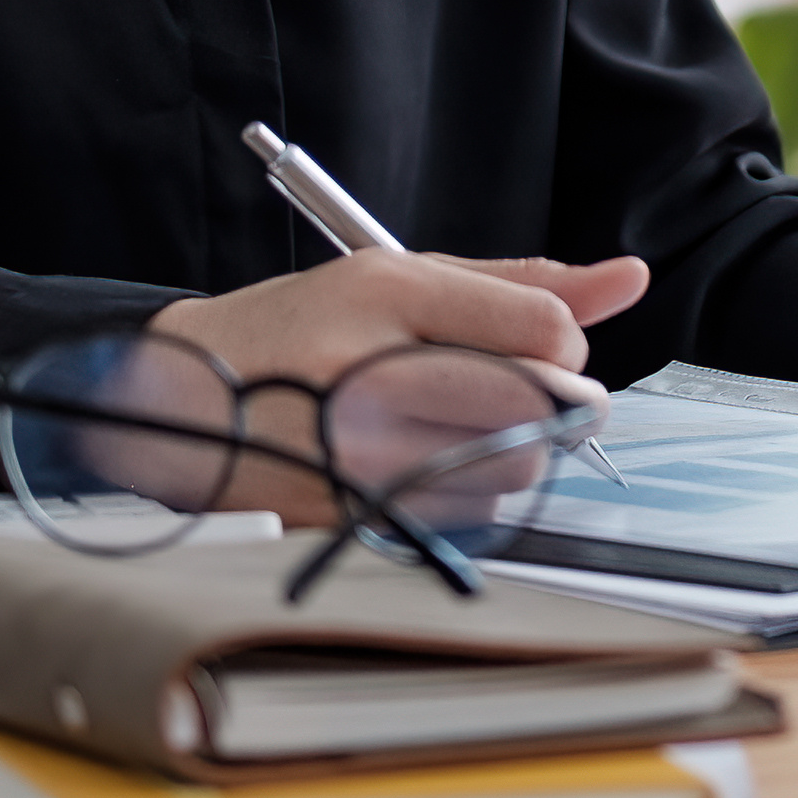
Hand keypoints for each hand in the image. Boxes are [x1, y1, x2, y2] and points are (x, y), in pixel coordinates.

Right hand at [118, 252, 649, 528]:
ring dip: (506, 457)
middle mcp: (367, 371)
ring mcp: (352, 453)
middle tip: (523, 397)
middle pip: (535, 409)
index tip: (546, 347)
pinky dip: (460, 498)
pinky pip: (459, 519)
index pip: (541, 328)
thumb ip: (519, 284)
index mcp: (385, 294)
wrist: (168, 400)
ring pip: (507, 472)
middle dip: (551, 407)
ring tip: (451, 429)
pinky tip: (415, 468)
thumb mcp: (399, 278)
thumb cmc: (297, 331)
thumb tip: (629, 279)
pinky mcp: (343, 516)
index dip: (564, 344)